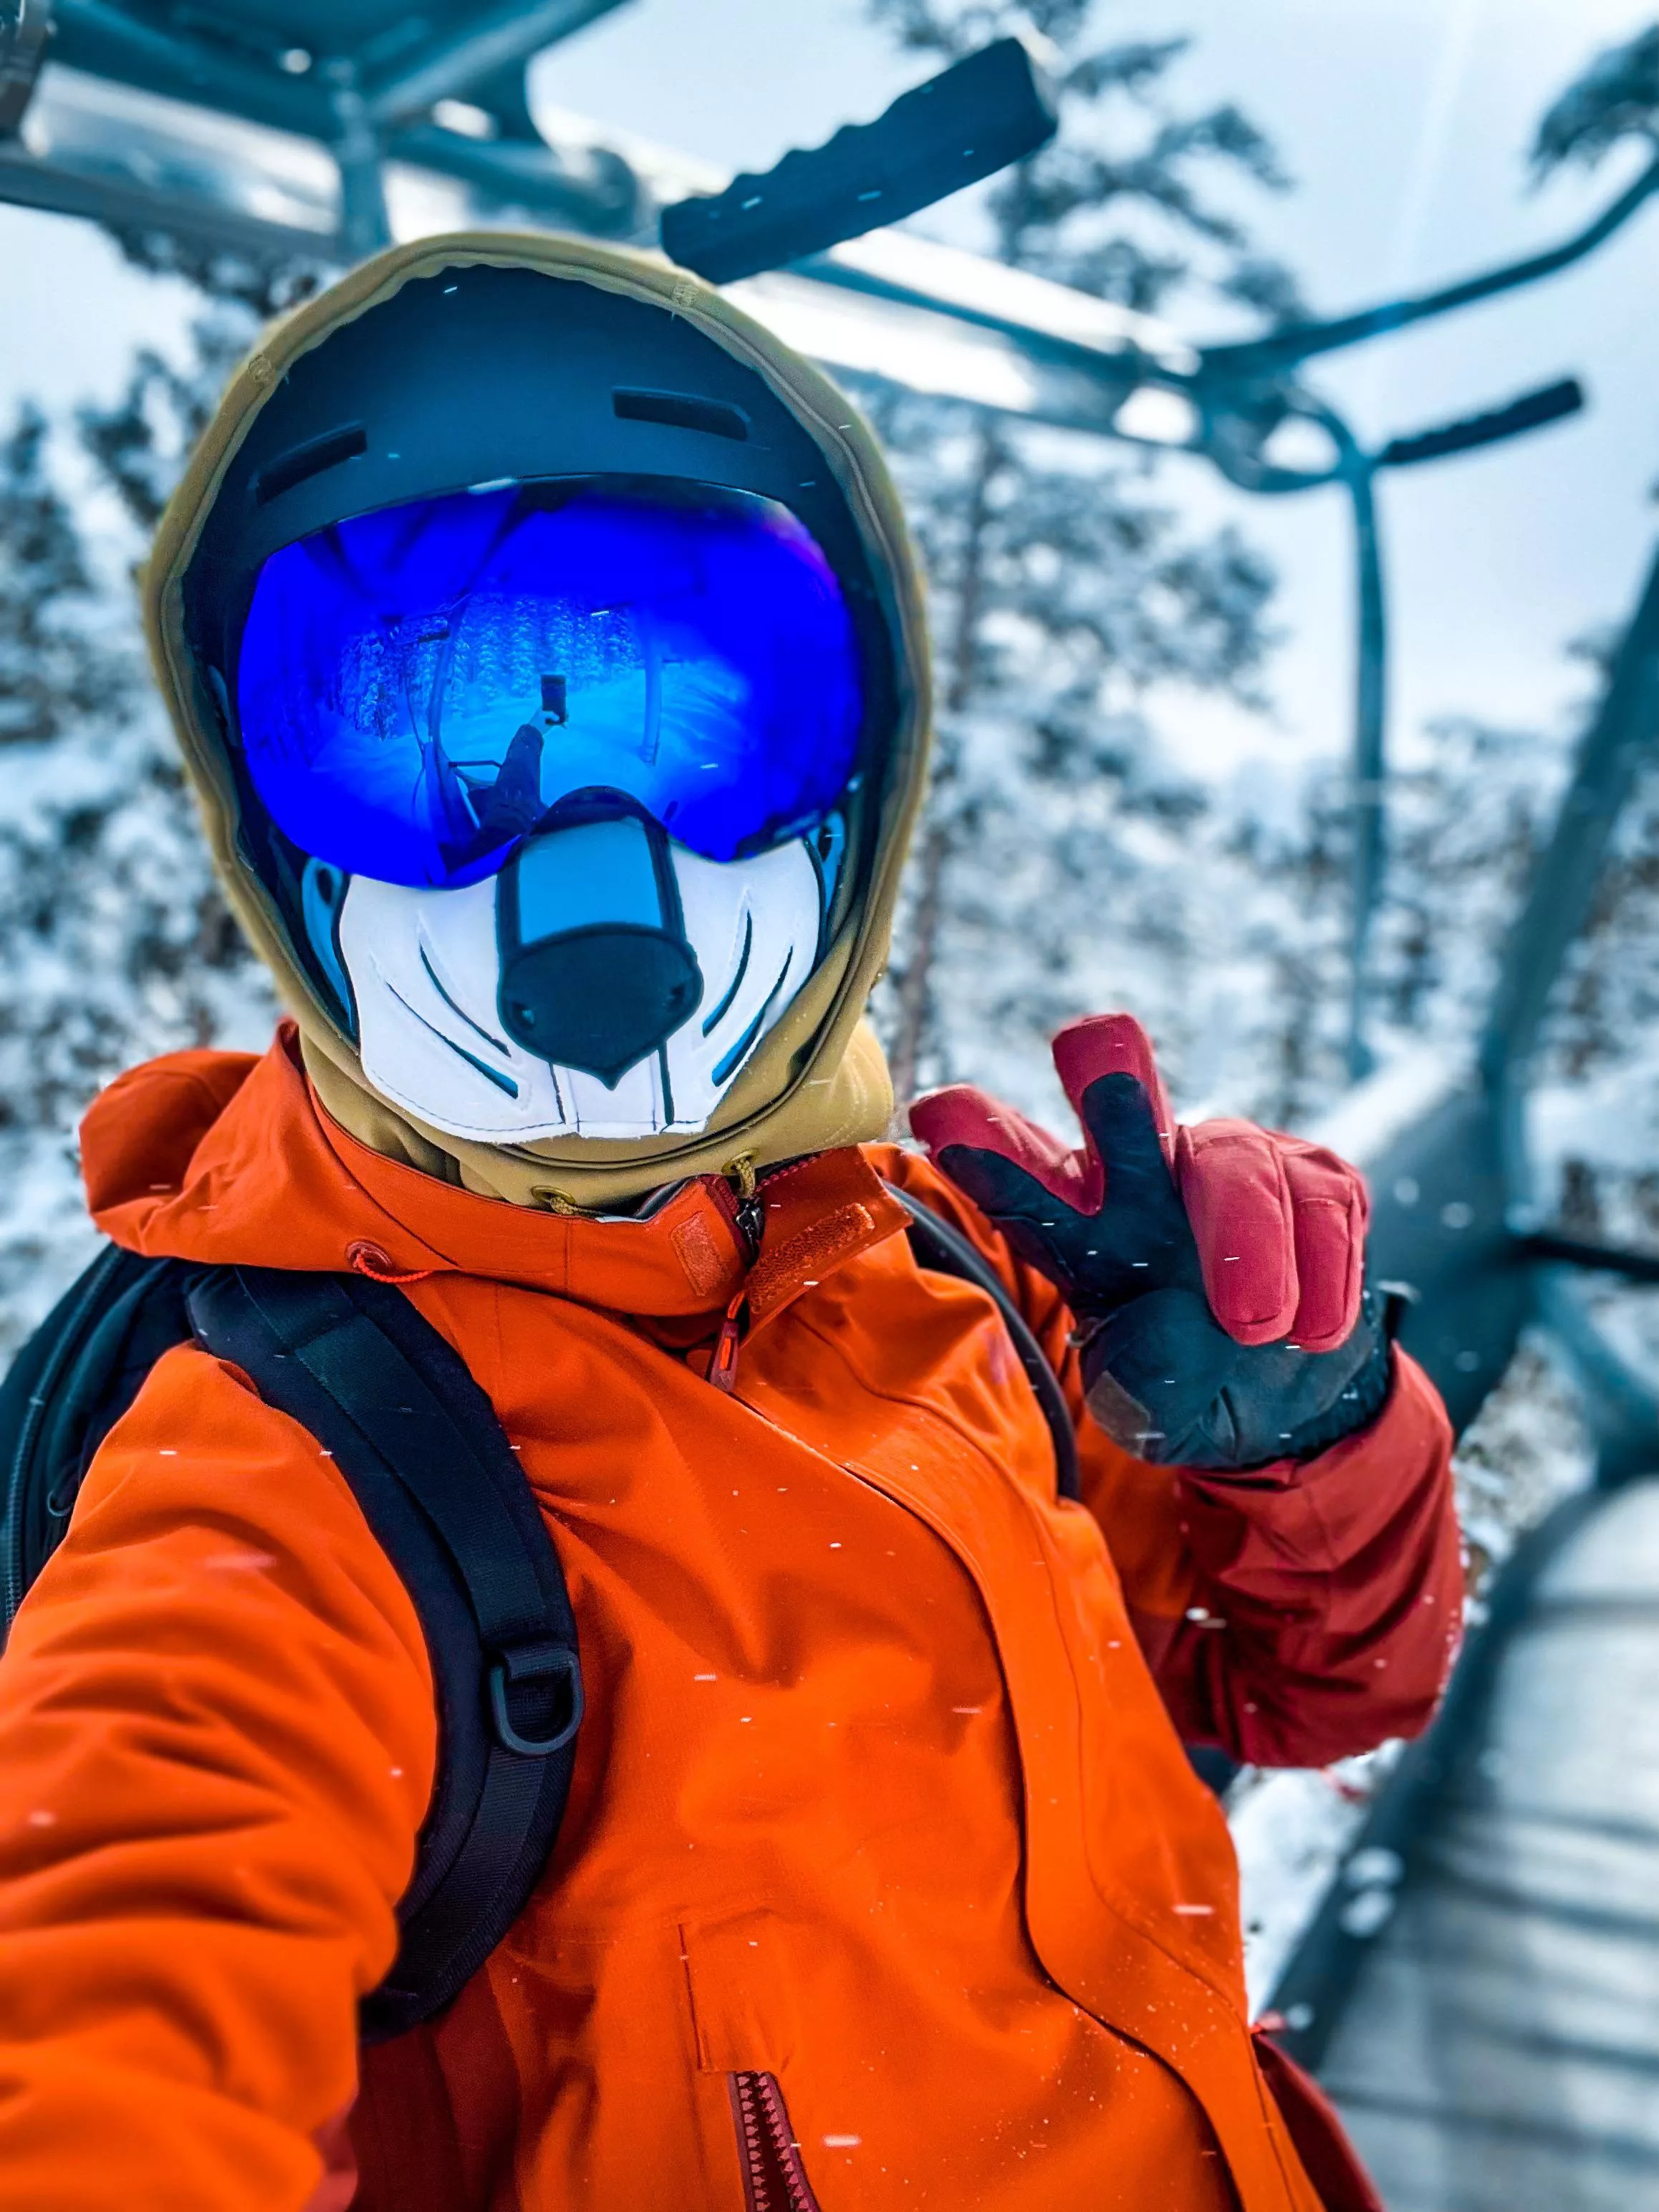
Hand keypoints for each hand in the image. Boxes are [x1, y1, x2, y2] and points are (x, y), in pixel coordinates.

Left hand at [908, 1015, 1390, 1470]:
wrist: (1290, 1400)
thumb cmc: (1191, 1385)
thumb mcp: (1149, 1406)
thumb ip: (1144, 1383)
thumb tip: (1167, 1331)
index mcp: (1076, 1225)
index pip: (1021, 1177)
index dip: (985, 1145)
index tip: (938, 1113)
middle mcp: (1145, 1176)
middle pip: (1118, 1104)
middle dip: (1105, 1075)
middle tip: (1091, 1046)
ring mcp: (1231, 1165)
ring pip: (1234, 1163)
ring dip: (1249, 1244)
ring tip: (1255, 1330)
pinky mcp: (1315, 1176)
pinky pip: (1320, 1199)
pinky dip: (1323, 1268)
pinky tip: (1315, 1327)